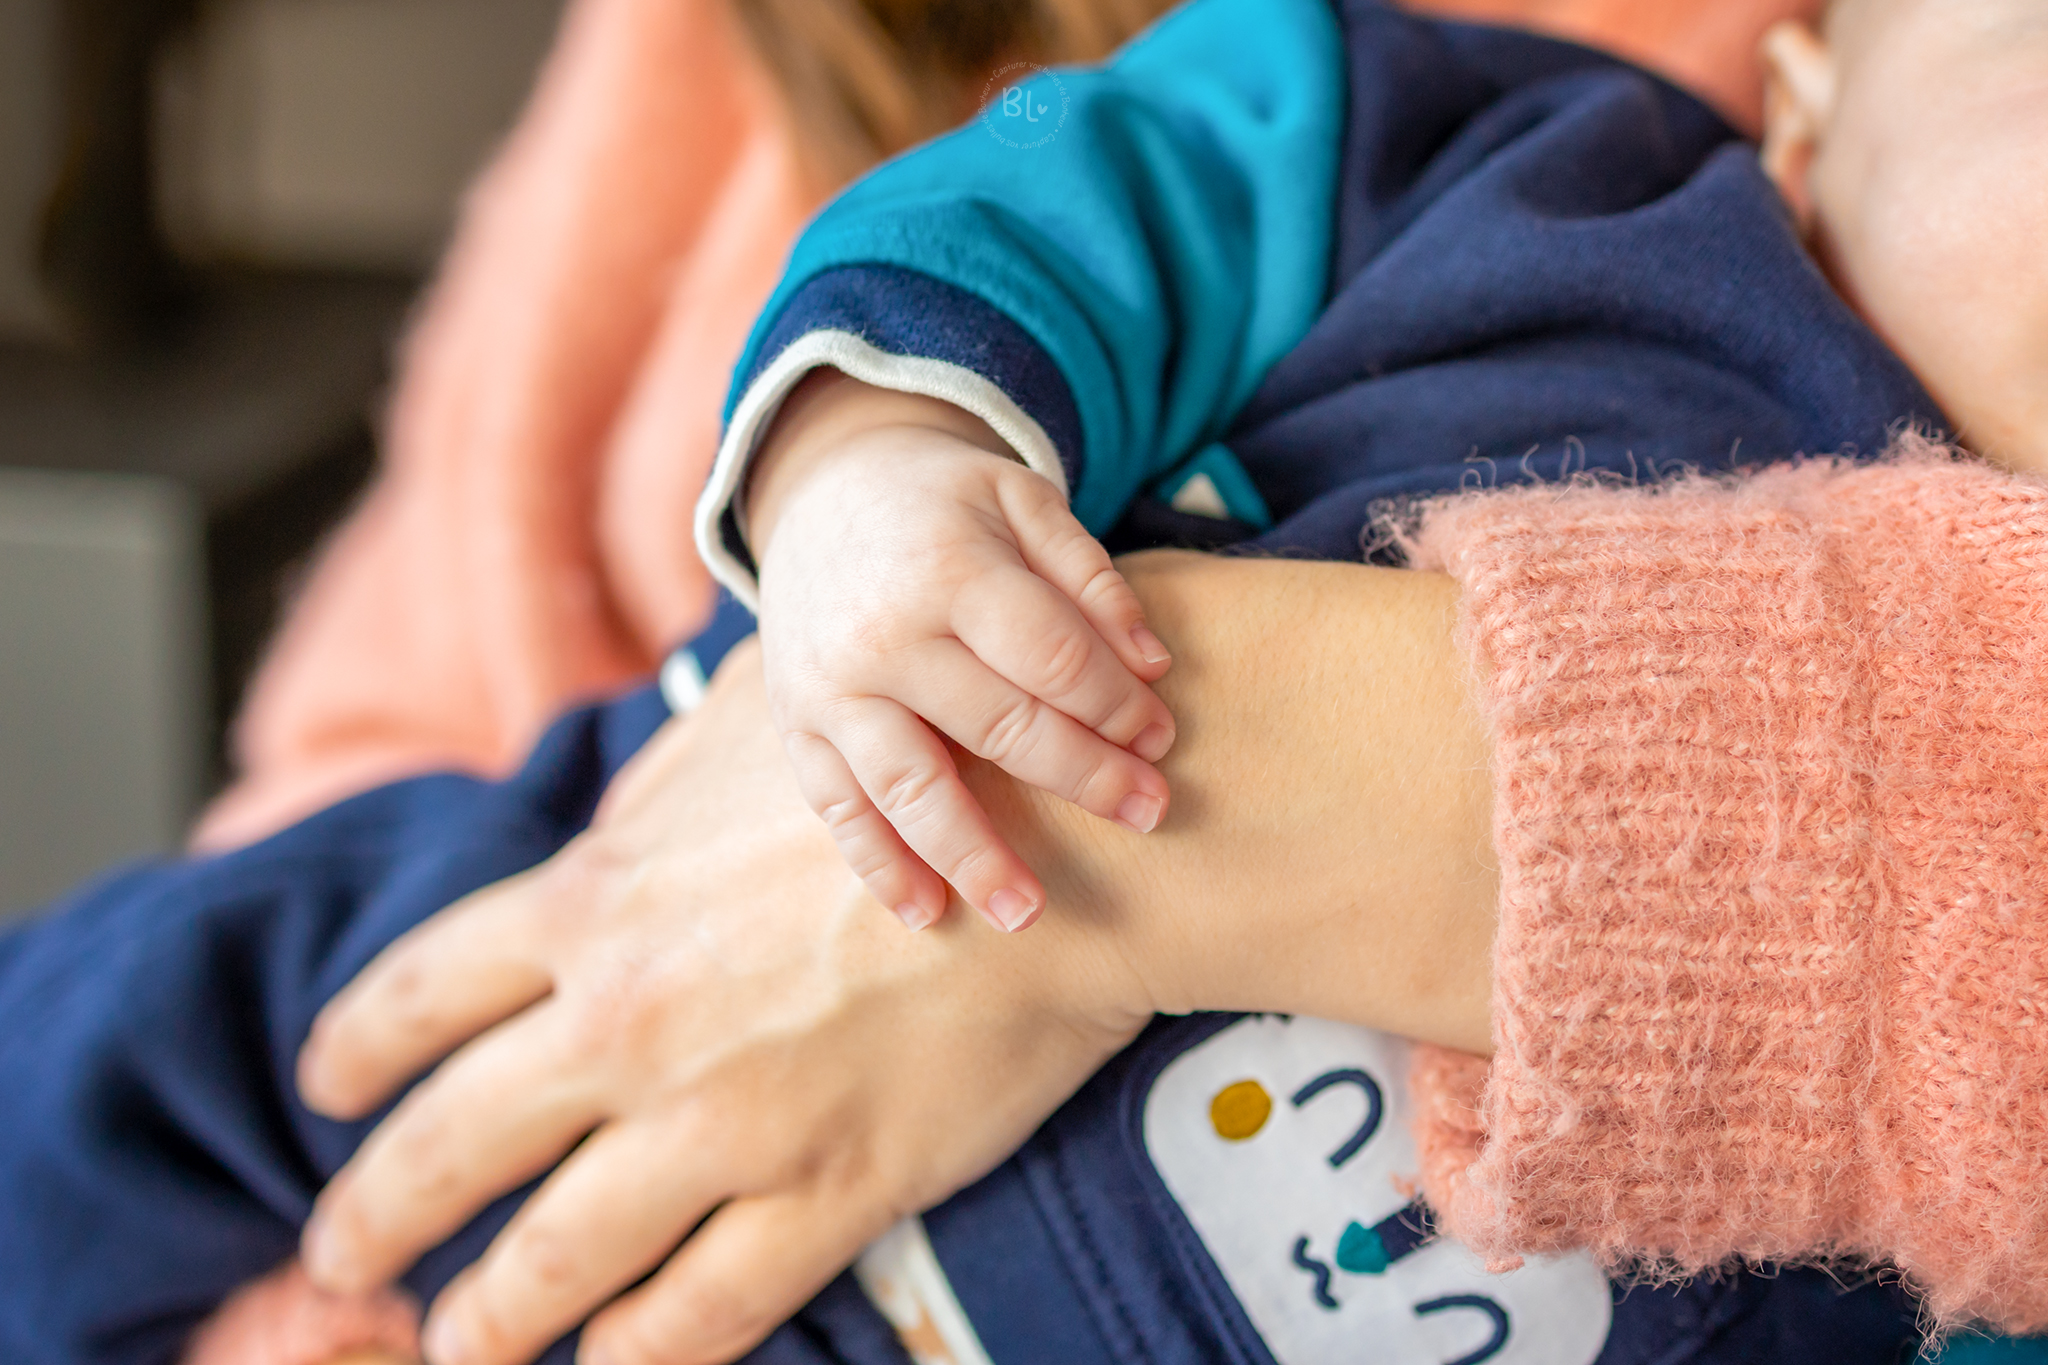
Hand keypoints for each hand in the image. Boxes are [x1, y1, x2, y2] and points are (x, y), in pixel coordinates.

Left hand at [293, 643, 1152, 1364]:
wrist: (1069, 840)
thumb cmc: (919, 759)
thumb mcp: (750, 725)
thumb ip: (650, 795)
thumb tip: (601, 840)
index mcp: (597, 901)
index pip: (420, 996)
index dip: (355, 1055)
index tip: (328, 1095)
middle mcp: (628, 1023)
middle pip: (450, 1147)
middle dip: (374, 1214)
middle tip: (339, 1258)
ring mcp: (721, 1121)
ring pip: (556, 1257)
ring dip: (488, 1317)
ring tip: (457, 1346)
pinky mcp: (825, 1194)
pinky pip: (701, 1313)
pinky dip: (637, 1355)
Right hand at [748, 372, 1175, 932]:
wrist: (817, 492)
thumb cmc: (941, 505)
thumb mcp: (1020, 500)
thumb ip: (1089, 576)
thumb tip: (1154, 666)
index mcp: (946, 569)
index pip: (1050, 656)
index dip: (1115, 704)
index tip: (1161, 738)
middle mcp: (881, 635)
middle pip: (996, 726)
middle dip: (1082, 777)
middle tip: (1150, 815)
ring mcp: (830, 688)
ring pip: (908, 787)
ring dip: (972, 855)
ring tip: (1028, 912)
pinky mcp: (796, 727)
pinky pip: (837, 808)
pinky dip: (878, 866)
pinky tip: (927, 914)